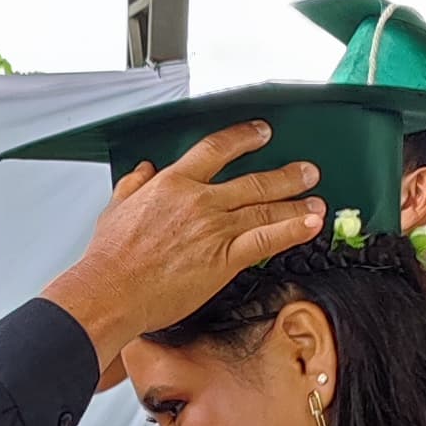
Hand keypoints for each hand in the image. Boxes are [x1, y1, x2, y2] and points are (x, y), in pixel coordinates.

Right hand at [43, 125, 323, 365]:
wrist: (111, 291)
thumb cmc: (109, 259)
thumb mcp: (115, 208)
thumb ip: (134, 185)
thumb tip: (143, 170)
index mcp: (173, 184)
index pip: (216, 149)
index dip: (244, 138)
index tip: (260, 134)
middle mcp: (199, 201)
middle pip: (253, 180)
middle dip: (285, 175)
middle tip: (306, 171)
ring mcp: (214, 229)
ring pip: (265, 209)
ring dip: (296, 203)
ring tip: (317, 201)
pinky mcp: (223, 259)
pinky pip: (266, 240)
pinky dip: (292, 230)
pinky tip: (310, 225)